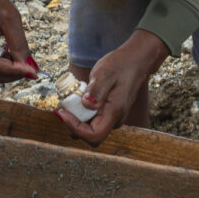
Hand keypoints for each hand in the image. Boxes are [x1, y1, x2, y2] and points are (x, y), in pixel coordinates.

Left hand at [55, 30, 167, 145]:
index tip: (63, 112)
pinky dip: (81, 111)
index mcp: (114, 112)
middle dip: (73, 122)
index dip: (75, 128)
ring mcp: (112, 117)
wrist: (135, 62)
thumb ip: (96, 90)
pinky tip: (80, 96)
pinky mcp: (108, 113)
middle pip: (89, 134)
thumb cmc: (121, 65)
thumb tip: (86, 104)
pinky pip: (91, 118)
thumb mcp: (105, 73)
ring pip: (89, 127)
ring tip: (72, 97)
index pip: (94, 135)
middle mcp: (114, 120)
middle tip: (64, 104)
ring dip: (76, 116)